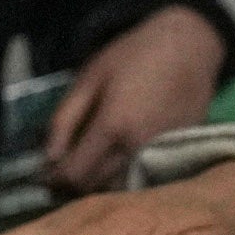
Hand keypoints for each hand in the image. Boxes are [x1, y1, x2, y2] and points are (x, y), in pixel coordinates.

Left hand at [46, 5, 226, 193]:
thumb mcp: (87, 80)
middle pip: (99, 187)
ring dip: (102, 184)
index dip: (55, 180)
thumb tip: (48, 157)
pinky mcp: (182, 152)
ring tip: (89, 165)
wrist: (189, 47)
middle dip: (75, 186)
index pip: (76, 175)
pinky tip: (117, 159)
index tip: (45, 175)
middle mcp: (140, 148)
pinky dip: (128, 176)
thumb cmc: (132, 57)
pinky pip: (147, 176)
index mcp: (113, 128)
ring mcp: (165, 153)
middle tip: (63, 170)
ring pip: (124, 187)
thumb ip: (63, 121)